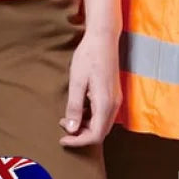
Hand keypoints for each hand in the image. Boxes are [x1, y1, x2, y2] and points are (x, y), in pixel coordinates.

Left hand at [59, 29, 120, 146]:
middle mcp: (114, 104)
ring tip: (68, 117)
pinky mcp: (113, 93)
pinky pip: (103, 114)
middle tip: (63, 126)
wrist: (103, 37)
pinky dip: (91, 117)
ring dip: (85, 126)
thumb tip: (71, 129)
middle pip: (100, 132)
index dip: (78, 141)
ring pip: (102, 124)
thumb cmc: (89, 56)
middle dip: (81, 135)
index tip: (62, 139)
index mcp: (105, 103)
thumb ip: (74, 107)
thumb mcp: (77, 82)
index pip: (95, 135)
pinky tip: (79, 107)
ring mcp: (116, 98)